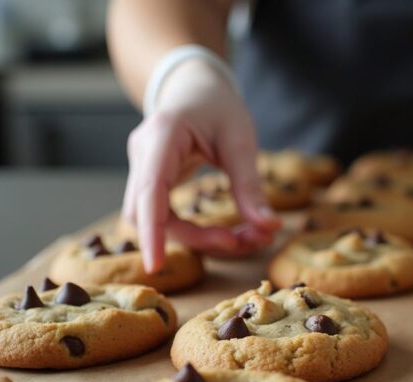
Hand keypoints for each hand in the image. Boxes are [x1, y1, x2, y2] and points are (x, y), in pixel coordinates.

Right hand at [122, 59, 280, 272]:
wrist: (194, 85)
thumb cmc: (217, 105)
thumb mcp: (241, 140)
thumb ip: (250, 186)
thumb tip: (270, 227)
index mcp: (162, 136)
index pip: (150, 192)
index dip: (152, 232)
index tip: (156, 265)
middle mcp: (143, 155)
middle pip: (151, 215)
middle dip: (197, 237)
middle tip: (245, 241)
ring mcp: (142, 169)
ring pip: (156, 221)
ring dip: (197, 238)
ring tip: (244, 237)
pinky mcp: (150, 181)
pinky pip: (163, 216)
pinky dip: (194, 230)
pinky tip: (226, 232)